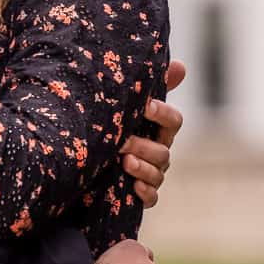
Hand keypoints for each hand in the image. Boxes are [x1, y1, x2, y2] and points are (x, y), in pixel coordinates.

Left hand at [121, 58, 185, 206]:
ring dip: (143, 167)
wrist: (81, 163)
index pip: (174, 121)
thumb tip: (182, 66)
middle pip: (164, 150)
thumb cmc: (109, 124)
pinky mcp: (140, 195)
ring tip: (125, 161)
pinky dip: (145, 192)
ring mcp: (151, 174)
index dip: (163, 114)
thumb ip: (149, 86)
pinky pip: (152, 197)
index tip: (146, 106)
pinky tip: (134, 186)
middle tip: (123, 141)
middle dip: (145, 145)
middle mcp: (158, 151)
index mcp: (157, 129)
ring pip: (159, 173)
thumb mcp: (123, 105)